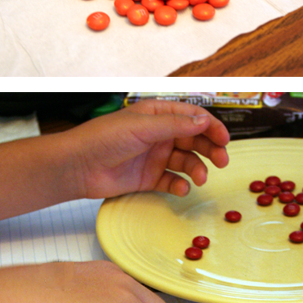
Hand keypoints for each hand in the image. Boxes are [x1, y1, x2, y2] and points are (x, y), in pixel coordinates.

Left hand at [71, 99, 228, 198]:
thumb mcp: (142, 127)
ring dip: (197, 169)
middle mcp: (158, 134)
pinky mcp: (148, 177)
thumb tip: (203, 121)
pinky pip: (172, 181)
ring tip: (199, 178)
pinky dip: (180, 185)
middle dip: (210, 149)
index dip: (211, 126)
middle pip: (194, 140)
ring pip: (186, 161)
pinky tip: (181, 188)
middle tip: (221, 161)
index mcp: (157, 114)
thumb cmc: (102, 139)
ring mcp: (154, 156)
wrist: (77, 166)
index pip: (192, 117)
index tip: (224, 139)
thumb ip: (175, 125)